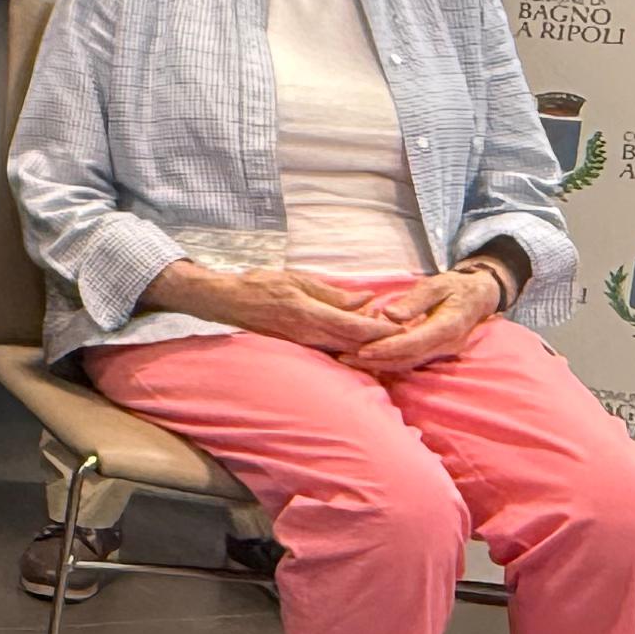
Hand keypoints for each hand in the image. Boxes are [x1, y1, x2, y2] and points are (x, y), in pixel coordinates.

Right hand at [161, 261, 395, 353]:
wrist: (227, 302)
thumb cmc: (261, 286)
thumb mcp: (299, 280)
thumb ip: (334, 293)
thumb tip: (367, 300)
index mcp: (312, 315)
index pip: (357, 329)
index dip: (383, 332)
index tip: (405, 329)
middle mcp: (310, 336)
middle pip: (356, 347)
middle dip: (382, 345)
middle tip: (407, 339)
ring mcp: (304, 346)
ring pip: (345, 353)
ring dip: (368, 350)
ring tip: (390, 343)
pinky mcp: (299, 350)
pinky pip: (331, 353)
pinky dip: (350, 350)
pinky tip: (361, 346)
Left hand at [341, 264, 505, 375]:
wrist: (480, 296)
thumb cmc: (456, 287)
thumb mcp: (437, 285)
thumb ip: (415, 301)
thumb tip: (389, 314)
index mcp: (449, 326)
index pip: (414, 342)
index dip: (387, 348)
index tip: (362, 350)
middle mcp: (447, 344)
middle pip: (408, 359)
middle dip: (376, 361)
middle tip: (344, 358)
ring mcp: (443, 352)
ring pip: (408, 363)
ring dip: (379, 364)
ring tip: (348, 359)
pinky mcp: (436, 353)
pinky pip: (411, 360)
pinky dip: (389, 361)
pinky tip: (366, 358)